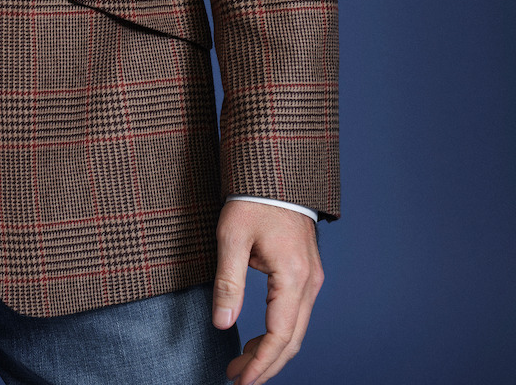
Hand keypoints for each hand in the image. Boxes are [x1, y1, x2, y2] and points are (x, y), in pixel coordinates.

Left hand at [213, 200, 323, 383]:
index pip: (280, 336)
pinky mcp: (306, 272)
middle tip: (236, 378)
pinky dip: (278, 332)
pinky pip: (295, 313)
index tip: (239, 380)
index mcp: (293, 276)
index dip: (260, 363)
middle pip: (292, 339)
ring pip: (295, 329)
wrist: (274, 171)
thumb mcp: (231, 237)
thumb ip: (228, 282)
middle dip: (265, 364)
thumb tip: (222, 324)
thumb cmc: (252, 198)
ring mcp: (311, 277)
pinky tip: (258, 338)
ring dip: (271, 351)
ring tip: (242, 363)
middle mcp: (309, 282)